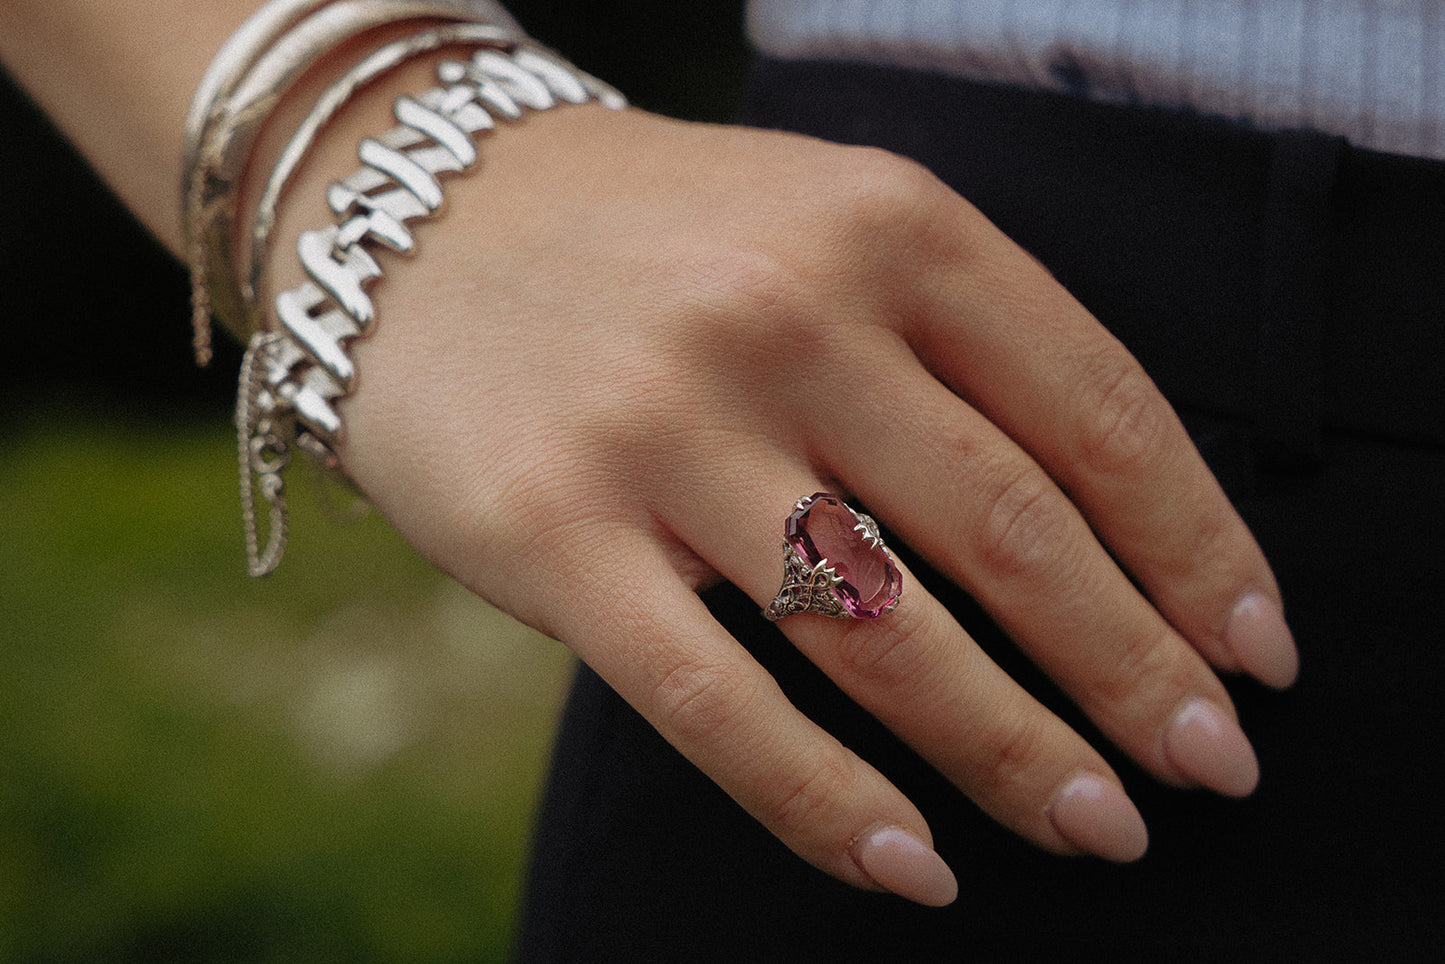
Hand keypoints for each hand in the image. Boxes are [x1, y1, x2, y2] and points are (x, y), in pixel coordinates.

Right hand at [272, 102, 1297, 905]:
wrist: (410, 210)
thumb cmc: (648, 238)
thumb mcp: (823, 227)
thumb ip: (951, 350)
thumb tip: (1096, 539)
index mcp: (887, 226)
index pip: (1098, 408)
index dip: (1199, 548)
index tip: (1254, 650)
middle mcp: (786, 314)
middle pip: (1016, 532)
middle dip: (1135, 671)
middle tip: (1207, 766)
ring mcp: (665, 424)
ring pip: (885, 629)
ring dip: (1014, 749)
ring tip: (1098, 826)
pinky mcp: (553, 529)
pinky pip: (718, 700)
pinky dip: (825, 801)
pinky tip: (909, 863)